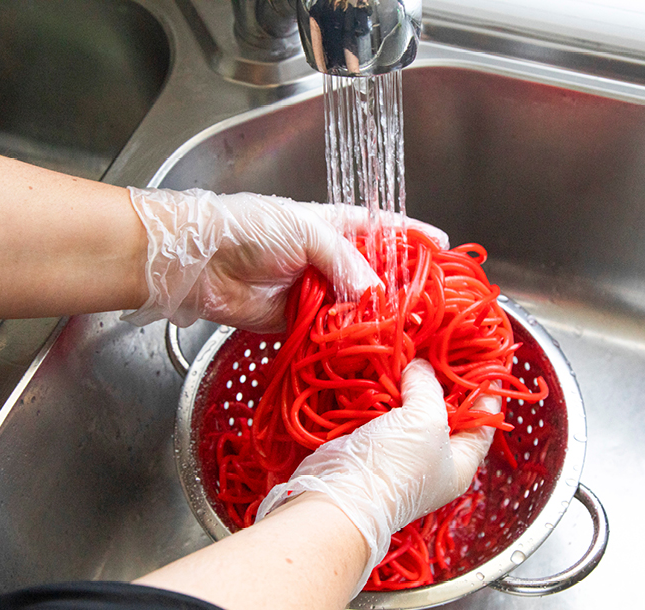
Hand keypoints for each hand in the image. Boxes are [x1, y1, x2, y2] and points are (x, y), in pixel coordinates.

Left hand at [121, 188, 446, 331]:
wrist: (200, 262)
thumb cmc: (249, 229)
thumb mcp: (305, 232)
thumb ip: (345, 262)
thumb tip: (376, 295)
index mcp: (335, 227)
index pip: (384, 230)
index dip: (414, 238)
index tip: (444, 248)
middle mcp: (331, 260)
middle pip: (376, 276)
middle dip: (401, 291)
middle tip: (428, 307)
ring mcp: (317, 292)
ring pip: (357, 309)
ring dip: (375, 321)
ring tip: (405, 333)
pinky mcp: (301, 322)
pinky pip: (332, 333)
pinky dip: (347, 341)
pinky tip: (367, 348)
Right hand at [256, 358, 498, 594]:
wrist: (338, 497)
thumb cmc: (395, 464)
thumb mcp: (426, 419)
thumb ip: (429, 387)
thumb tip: (420, 368)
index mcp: (459, 463)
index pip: (483, 423)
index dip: (486, 393)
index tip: (483, 364)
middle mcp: (433, 461)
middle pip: (445, 415)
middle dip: (440, 384)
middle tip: (438, 354)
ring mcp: (401, 455)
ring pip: (410, 412)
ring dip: (407, 387)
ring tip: (409, 358)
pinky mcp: (372, 447)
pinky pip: (383, 415)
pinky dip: (381, 396)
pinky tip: (381, 374)